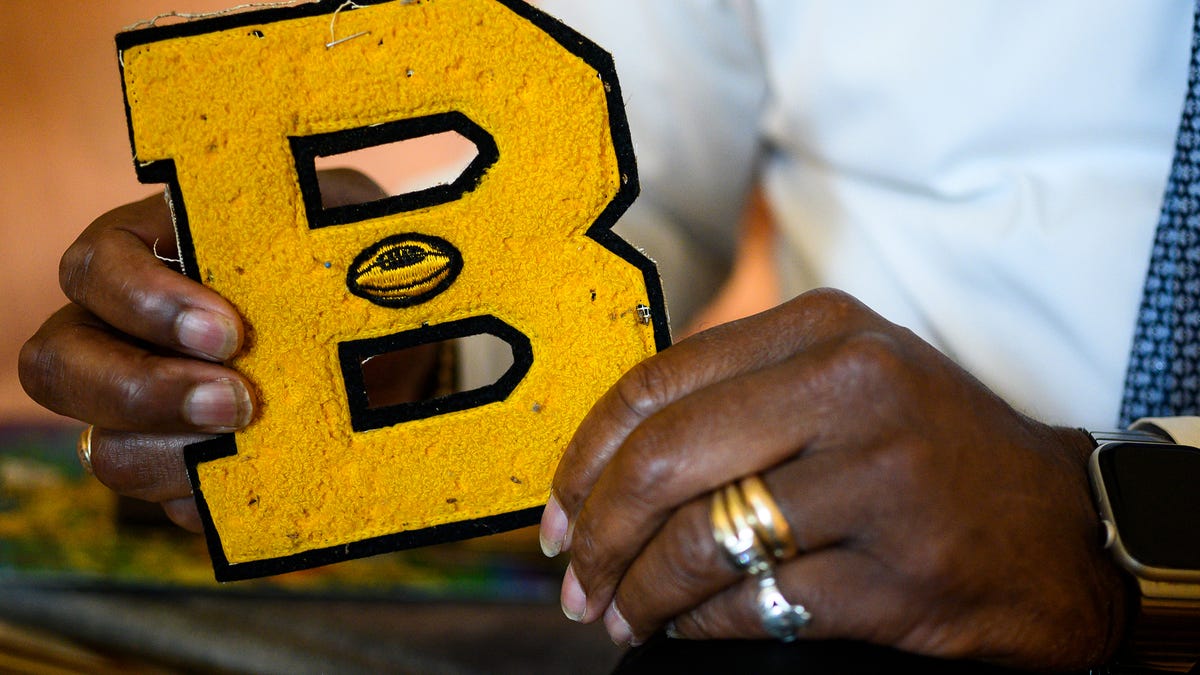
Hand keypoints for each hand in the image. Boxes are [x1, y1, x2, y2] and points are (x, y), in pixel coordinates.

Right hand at [18, 169, 419, 531]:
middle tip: (238, 402)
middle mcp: (118, 338)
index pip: (93, 271)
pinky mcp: (181, 475)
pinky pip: (173, 506)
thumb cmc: (340, 271)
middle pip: (58, 368)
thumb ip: (309, 232)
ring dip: (182, 455)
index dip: (146, 302)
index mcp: (143, 259)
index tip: (230, 331)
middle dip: (144, 390)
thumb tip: (327, 261)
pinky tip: (276, 473)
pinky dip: (222, 497)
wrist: (384, 352)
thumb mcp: (333, 231)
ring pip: (110, 452)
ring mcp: (140, 417)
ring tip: (261, 437)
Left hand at [540, 288, 1127, 671]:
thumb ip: (739, 395)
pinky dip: (698, 625)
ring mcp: (880, 481)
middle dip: (595, 532)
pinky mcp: (896, 573)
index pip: (657, 384)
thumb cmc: (932, 452)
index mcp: (825, 330)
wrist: (1065, 530)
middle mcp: (853, 388)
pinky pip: (752, 604)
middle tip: (572, 577)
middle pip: (662, 460)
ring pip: (698, 540)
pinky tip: (685, 629)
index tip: (556, 509)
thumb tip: (606, 460)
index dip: (584, 457)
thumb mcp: (846, 381)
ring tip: (618, 614)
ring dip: (638, 591)